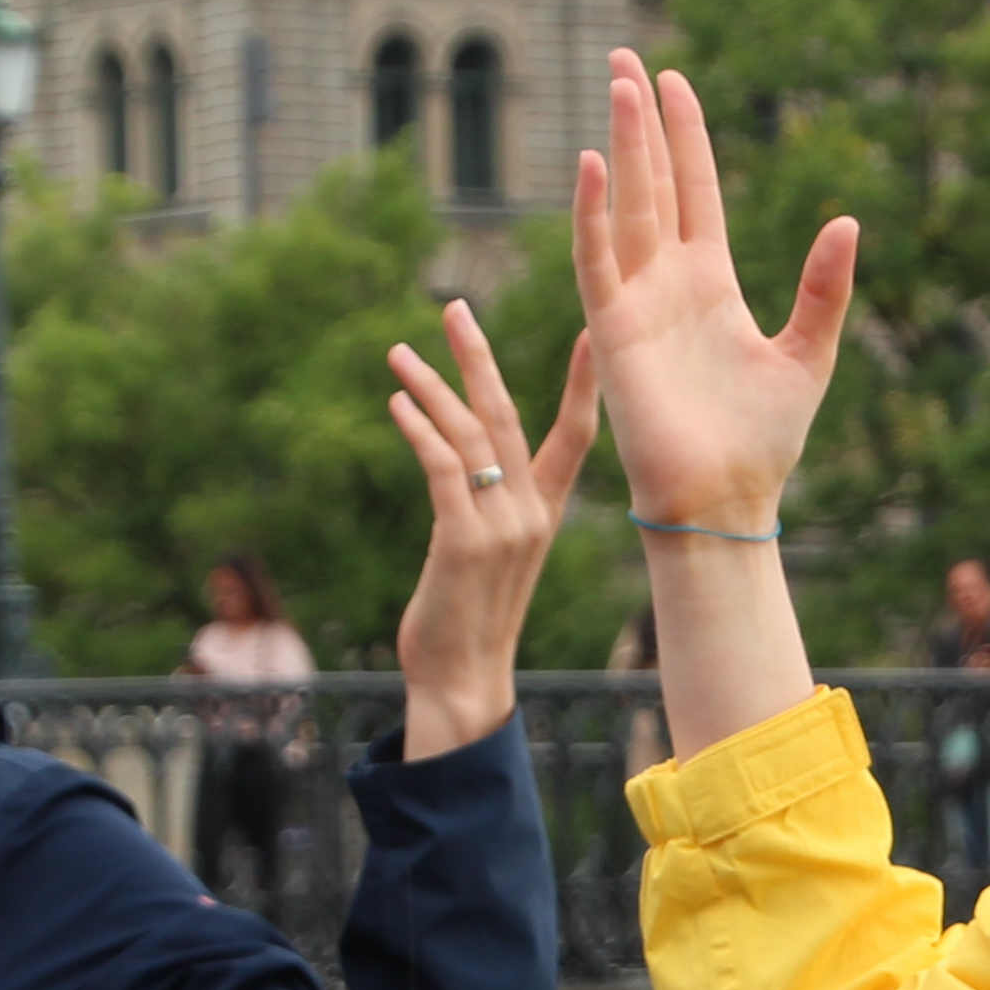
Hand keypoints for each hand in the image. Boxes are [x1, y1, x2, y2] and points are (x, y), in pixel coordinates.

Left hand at [382, 299, 601, 759]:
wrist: (463, 683)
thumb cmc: (469, 623)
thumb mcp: (489, 557)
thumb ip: (485, 509)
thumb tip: (459, 470)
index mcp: (545, 513)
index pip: (575, 434)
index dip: (583, 382)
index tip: (591, 330)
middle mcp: (531, 513)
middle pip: (509, 415)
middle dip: (478, 358)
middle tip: (454, 307)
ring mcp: (502, 526)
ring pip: (471, 435)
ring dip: (432, 387)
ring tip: (399, 351)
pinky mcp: (464, 540)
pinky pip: (443, 468)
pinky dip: (419, 430)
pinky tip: (397, 402)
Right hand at [568, 48, 857, 527]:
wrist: (725, 499)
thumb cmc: (764, 440)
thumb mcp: (809, 353)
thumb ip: (825, 288)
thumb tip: (848, 220)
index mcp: (711, 283)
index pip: (694, 190)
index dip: (685, 135)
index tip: (673, 80)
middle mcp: (668, 284)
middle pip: (650, 183)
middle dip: (639, 122)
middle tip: (624, 59)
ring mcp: (636, 303)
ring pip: (625, 206)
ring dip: (621, 147)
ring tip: (616, 85)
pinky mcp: (613, 332)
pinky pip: (597, 261)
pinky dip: (593, 214)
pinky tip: (594, 165)